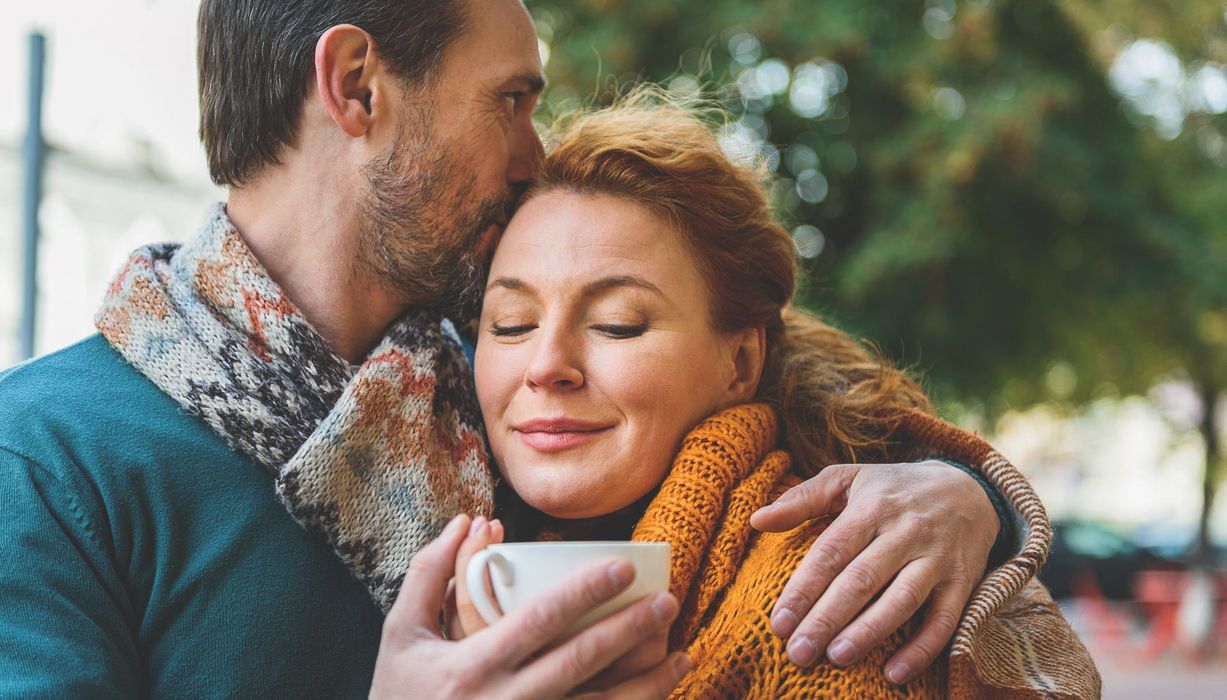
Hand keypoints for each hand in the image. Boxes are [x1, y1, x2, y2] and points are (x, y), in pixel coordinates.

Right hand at [371, 514, 691, 698]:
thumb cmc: (398, 696)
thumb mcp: (400, 636)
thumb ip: (430, 574)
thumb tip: (468, 519)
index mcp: (471, 665)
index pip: (540, 620)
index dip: (585, 592)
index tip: (625, 567)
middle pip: (579, 662)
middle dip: (629, 630)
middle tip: (668, 601)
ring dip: (646, 685)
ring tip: (683, 658)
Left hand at [749, 461, 997, 683]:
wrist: (967, 489)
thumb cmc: (892, 488)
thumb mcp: (848, 479)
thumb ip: (802, 499)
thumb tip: (756, 521)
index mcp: (871, 507)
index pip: (831, 551)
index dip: (803, 588)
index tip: (778, 622)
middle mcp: (905, 531)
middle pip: (861, 579)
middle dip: (827, 618)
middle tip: (797, 651)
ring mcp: (936, 557)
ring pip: (901, 599)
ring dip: (870, 632)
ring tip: (837, 657)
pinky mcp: (963, 581)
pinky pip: (944, 620)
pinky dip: (922, 649)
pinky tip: (893, 674)